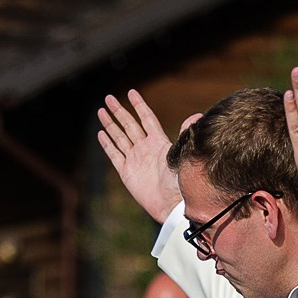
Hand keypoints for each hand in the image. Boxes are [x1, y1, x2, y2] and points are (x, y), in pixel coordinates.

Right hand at [95, 90, 186, 223]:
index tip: (131, 92)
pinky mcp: (126, 172)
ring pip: (119, 137)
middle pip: (129, 125)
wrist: (171, 204)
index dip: (139, 105)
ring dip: (110, 124)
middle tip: (109, 98)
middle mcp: (145, 148)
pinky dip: (107, 144)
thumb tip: (197, 115)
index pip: (146, 118)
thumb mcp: (182, 154)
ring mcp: (135, 159)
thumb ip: (185, 134)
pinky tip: (101, 134)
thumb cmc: (179, 181)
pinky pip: (114, 155)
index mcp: (158, 142)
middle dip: (119, 111)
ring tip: (101, 111)